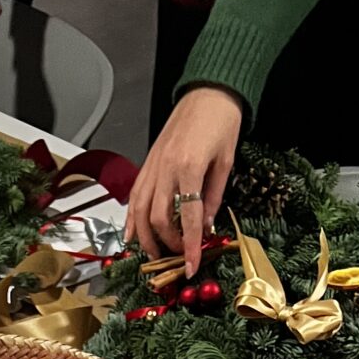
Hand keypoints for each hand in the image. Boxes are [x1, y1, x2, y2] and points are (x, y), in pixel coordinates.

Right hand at [127, 86, 243, 272]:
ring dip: (146, 237)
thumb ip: (213, 197)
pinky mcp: (147, 162)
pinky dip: (132, 218)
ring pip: (140, 210)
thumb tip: (206, 227)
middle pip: (158, 219)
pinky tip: (133, 234)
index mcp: (189, 167)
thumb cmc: (222, 121)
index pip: (188, 218)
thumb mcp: (226, 162)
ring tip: (154, 253)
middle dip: (168, 244)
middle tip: (179, 256)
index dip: (189, 247)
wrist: (209, 91)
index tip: (192, 267)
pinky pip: (135, 195)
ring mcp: (153, 165)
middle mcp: (166, 168)